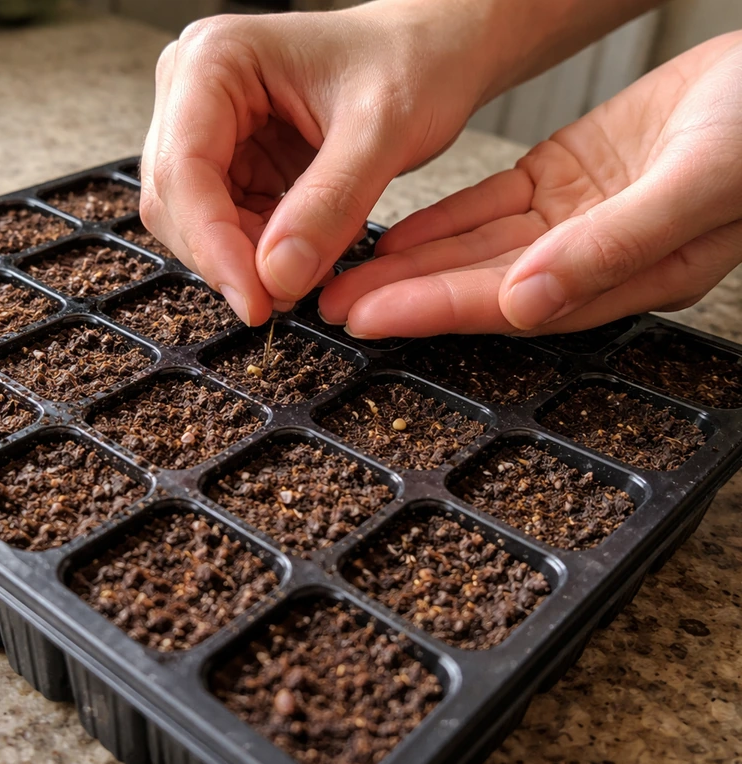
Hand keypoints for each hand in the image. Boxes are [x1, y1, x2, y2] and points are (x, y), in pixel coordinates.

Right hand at [138, 1, 503, 325]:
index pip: (183, 168)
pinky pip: (225, 223)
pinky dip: (259, 250)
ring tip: (307, 266)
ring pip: (194, 220)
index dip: (211, 243)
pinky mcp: (232, 158)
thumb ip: (330, 204)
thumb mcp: (382, 129)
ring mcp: (209, 126)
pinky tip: (305, 248)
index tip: (254, 299)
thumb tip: (277, 277)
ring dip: (243, 258)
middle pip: (176, 200)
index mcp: (216, 59)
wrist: (431, 49)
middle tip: (281, 298)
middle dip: (226, 256)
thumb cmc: (410, 60)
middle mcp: (195, 90)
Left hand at [320, 32, 741, 337]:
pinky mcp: (565, 178)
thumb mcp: (699, 180)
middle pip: (479, 284)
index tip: (367, 316)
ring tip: (345, 277)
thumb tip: (527, 302)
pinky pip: (491, 206)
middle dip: (403, 296)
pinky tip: (394, 235)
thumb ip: (614, 244)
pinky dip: (441, 220)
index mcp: (632, 275)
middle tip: (332, 307)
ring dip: (410, 264)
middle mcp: (592, 259)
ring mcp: (576, 220)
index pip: (511, 303)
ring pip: (476, 249)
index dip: (435, 310)